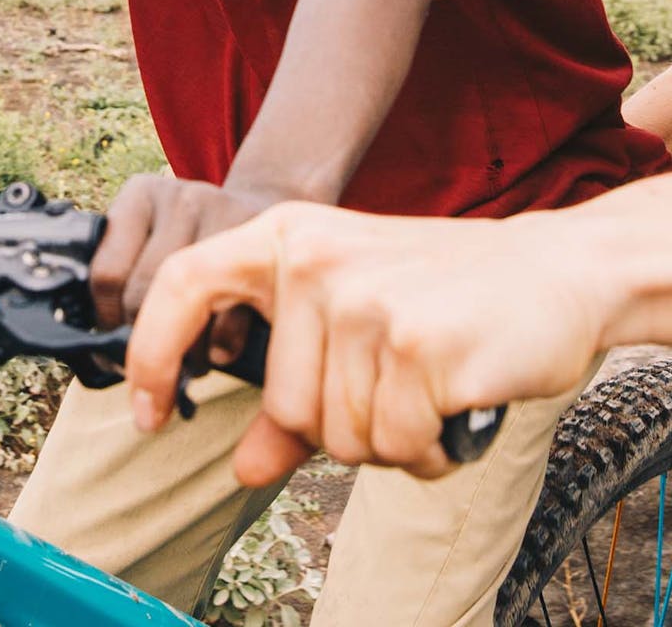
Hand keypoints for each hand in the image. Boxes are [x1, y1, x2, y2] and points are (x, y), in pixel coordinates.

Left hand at [89, 174, 271, 356]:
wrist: (259, 210)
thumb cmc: (191, 238)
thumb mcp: (150, 236)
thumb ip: (121, 275)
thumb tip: (98, 348)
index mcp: (141, 197)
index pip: (106, 274)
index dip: (106, 322)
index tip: (113, 347)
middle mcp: (181, 200)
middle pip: (143, 293)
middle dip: (144, 342)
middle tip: (152, 366)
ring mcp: (225, 215)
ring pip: (186, 308)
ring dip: (182, 354)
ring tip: (185, 362)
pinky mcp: (263, 247)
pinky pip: (231, 315)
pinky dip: (219, 348)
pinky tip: (216, 349)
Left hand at [125, 202, 608, 483]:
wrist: (555, 271)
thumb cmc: (447, 298)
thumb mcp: (356, 323)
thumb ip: (293, 393)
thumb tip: (241, 466)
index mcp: (290, 237)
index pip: (185, 282)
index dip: (151, 351)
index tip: (148, 412)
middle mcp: (316, 259)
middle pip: (287, 406)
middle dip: (345, 425)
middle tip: (400, 383)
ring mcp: (364, 298)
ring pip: (339, 436)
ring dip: (391, 438)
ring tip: (432, 383)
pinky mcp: (414, 342)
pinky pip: (395, 446)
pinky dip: (430, 449)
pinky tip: (457, 403)